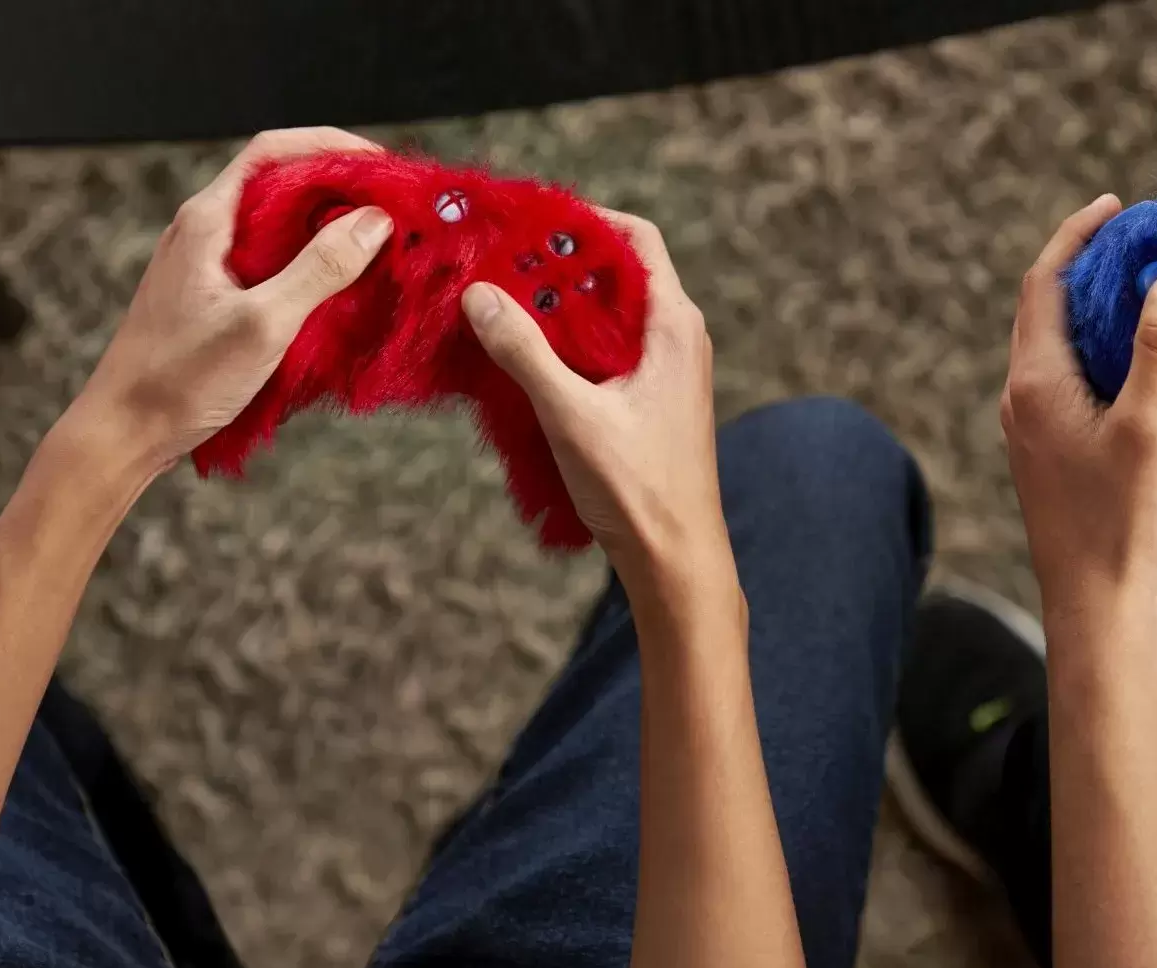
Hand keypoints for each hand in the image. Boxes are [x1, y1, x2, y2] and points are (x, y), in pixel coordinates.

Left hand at [62, 127, 394, 477]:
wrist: (122, 432)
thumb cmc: (180, 379)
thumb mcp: (263, 324)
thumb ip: (320, 269)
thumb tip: (374, 221)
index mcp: (208, 220)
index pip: (274, 151)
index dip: (332, 148)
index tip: (383, 169)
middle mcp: (204, 230)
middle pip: (280, 184)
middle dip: (339, 189)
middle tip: (394, 211)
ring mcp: (206, 263)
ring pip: (277, 225)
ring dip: (327, 229)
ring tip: (378, 247)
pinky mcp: (212, 295)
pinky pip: (269, 262)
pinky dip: (308, 263)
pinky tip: (339, 289)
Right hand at [460, 211, 731, 598]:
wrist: (676, 558)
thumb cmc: (638, 487)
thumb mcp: (571, 414)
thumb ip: (525, 352)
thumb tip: (479, 295)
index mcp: (673, 325)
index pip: (636, 239)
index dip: (584, 221)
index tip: (528, 221)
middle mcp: (677, 337)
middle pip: (617, 273)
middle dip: (559, 263)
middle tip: (499, 262)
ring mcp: (666, 369)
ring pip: (609, 314)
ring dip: (560, 305)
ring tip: (502, 302)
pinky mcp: (651, 398)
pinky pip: (607, 349)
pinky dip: (570, 341)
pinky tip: (526, 355)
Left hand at [1003, 194, 1156, 617]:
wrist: (1096, 608)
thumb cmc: (1121, 523)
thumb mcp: (1153, 430)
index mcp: (1034, 383)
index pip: (1044, 283)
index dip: (1078, 237)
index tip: (1119, 207)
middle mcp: (1022, 399)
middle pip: (1048, 310)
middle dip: (1093, 268)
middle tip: (1148, 240)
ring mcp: (1034, 429)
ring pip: (1063, 347)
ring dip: (1101, 312)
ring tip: (1156, 288)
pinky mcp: (1054, 454)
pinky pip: (1075, 381)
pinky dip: (1107, 352)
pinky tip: (1151, 360)